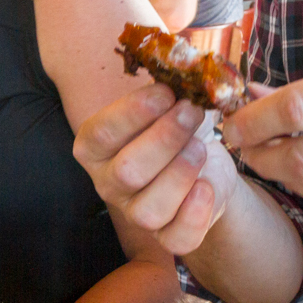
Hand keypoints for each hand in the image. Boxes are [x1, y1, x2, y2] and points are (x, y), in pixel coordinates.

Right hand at [73, 83, 239, 255]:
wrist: (205, 165)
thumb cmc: (177, 128)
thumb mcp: (168, 102)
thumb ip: (167, 88)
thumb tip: (182, 63)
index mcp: (96, 147)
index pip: (101, 133)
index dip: (133, 112)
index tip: (167, 92)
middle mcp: (108, 183)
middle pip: (127, 172)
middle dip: (165, 139)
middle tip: (192, 112)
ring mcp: (135, 214)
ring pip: (148, 210)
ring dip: (180, 174)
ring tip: (201, 148)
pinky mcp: (166, 237)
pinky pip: (175, 239)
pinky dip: (194, 214)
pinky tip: (206, 186)